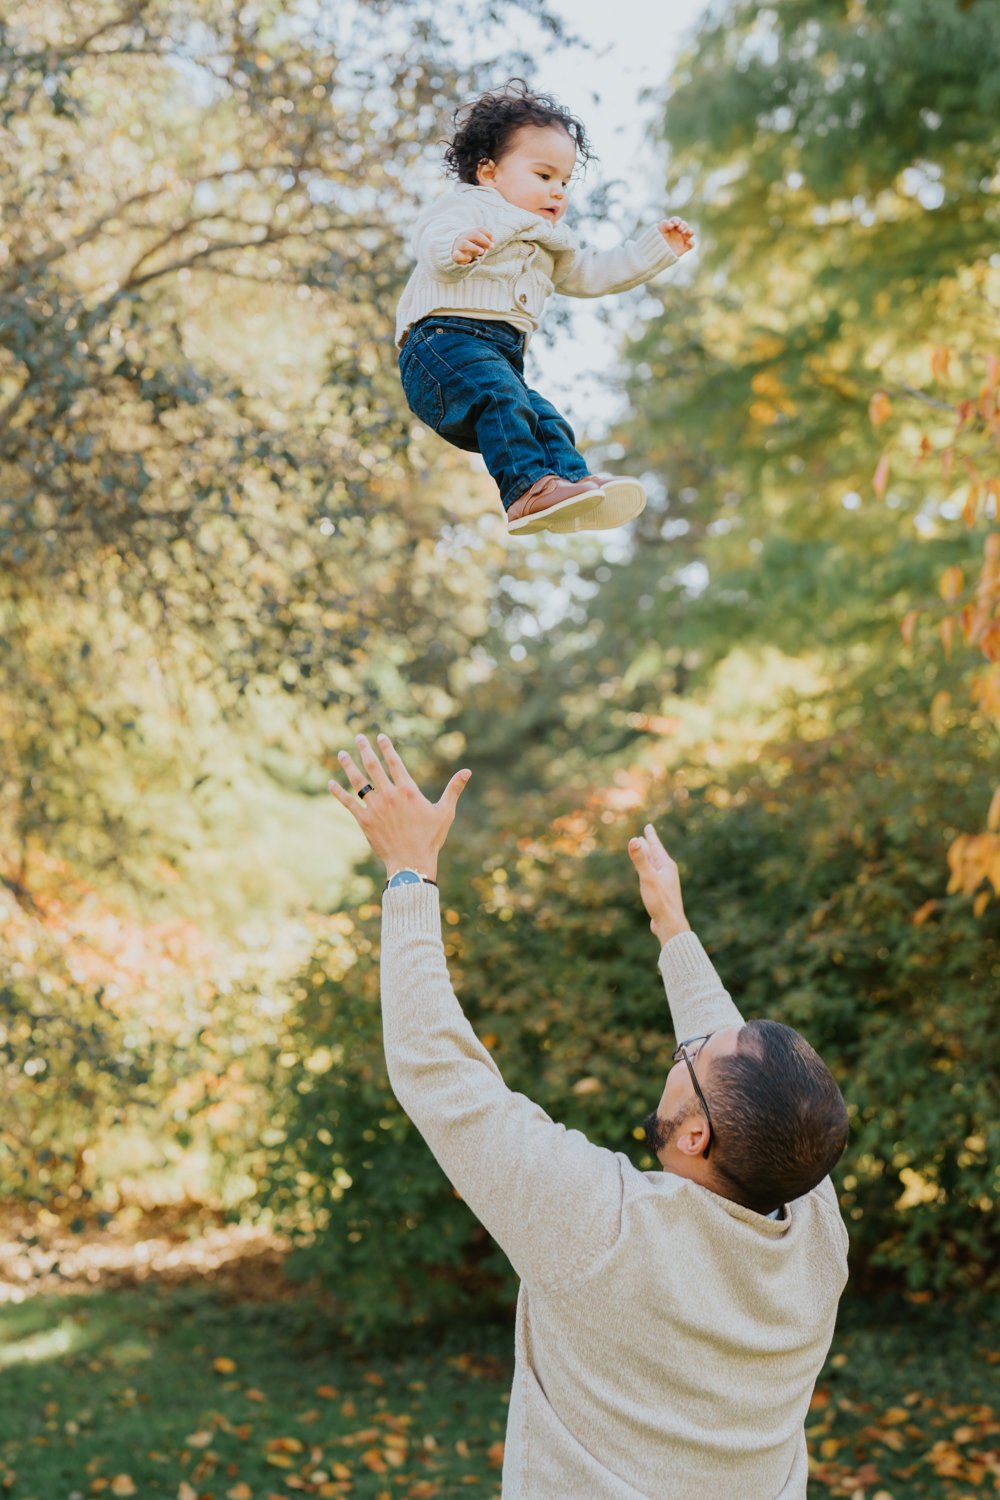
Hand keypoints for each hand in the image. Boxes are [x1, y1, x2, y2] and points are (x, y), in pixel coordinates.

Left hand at [328, 733, 470, 881]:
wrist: (412, 862)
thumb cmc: (431, 838)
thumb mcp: (445, 812)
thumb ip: (454, 789)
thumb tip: (468, 771)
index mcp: (408, 790)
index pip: (394, 762)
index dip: (387, 747)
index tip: (381, 736)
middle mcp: (389, 795)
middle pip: (373, 766)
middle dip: (365, 749)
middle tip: (358, 737)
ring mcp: (375, 807)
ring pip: (358, 781)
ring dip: (349, 765)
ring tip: (342, 754)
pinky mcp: (364, 820)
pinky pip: (348, 803)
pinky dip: (338, 792)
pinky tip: (330, 783)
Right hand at [452, 227, 493, 263]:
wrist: (454, 255)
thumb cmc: (469, 249)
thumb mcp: (477, 244)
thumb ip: (484, 243)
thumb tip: (492, 243)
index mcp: (469, 233)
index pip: (479, 229)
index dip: (487, 233)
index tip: (494, 240)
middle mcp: (463, 237)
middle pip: (474, 234)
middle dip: (484, 240)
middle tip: (491, 247)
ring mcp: (458, 246)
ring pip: (465, 244)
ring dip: (474, 247)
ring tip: (482, 252)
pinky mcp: (454, 255)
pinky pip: (457, 255)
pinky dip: (463, 257)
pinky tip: (469, 259)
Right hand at [628, 824, 690, 946]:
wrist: (670, 924)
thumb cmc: (660, 901)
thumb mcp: (648, 878)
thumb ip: (640, 859)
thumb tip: (633, 839)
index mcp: (666, 866)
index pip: (656, 846)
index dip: (651, 836)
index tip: (648, 826)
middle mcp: (667, 872)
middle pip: (656, 854)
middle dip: (649, 844)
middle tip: (645, 835)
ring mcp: (665, 882)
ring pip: (654, 865)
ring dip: (648, 857)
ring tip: (646, 852)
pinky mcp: (661, 893)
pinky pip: (653, 876)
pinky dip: (647, 870)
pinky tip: (647, 876)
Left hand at [659, 216, 694, 256]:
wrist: (655, 254)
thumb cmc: (655, 241)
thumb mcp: (658, 231)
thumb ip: (664, 224)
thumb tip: (672, 225)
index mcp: (671, 226)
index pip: (676, 220)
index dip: (677, 220)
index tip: (675, 224)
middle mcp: (677, 232)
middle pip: (684, 225)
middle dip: (683, 225)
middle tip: (680, 230)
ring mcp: (681, 239)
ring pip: (690, 232)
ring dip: (690, 231)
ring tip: (686, 233)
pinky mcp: (684, 248)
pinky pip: (691, 244)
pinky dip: (691, 243)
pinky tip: (687, 242)